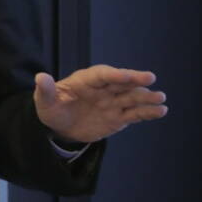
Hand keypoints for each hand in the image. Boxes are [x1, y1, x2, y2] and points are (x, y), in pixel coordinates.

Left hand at [33, 64, 167, 144]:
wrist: (60, 127)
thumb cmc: (52, 109)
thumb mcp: (44, 101)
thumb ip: (46, 90)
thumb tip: (41, 77)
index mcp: (85, 81)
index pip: (102, 75)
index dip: (114, 75)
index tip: (125, 75)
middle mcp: (103, 89)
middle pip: (121, 83)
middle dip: (135, 80)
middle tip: (150, 78)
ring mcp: (112, 102)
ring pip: (131, 98)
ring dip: (146, 97)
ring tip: (161, 98)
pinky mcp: (119, 117)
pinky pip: (135, 114)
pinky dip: (147, 112)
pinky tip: (161, 111)